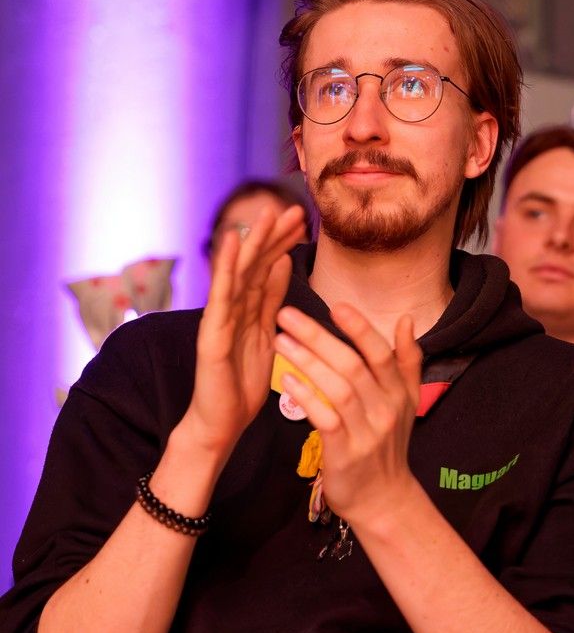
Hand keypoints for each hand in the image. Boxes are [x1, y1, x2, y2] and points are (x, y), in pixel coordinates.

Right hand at [177, 205, 305, 455]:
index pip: (268, 269)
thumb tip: (283, 263)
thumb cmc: (241, 383)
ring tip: (263, 214)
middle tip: (292, 208)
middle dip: (272, 236)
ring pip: (236, 275)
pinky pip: (220, 298)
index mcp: (248, 310)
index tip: (303, 220)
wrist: (220, 424)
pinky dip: (224, 269)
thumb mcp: (267, 335)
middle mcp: (231, 309)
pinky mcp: (211, 336)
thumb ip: (271, 301)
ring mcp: (219, 320)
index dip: (284, 243)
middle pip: (253, 265)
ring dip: (250, 243)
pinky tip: (230, 243)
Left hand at [274, 303, 423, 523]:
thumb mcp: (406, 402)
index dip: (359, 327)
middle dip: (318, 336)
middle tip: (286, 315)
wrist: (383, 499)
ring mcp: (367, 432)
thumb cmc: (387, 445)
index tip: (335, 305)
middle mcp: (386, 408)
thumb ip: (407, 360)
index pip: (380, 352)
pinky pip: (326, 419)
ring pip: (338, 388)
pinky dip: (307, 398)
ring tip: (279, 341)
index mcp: (399, 392)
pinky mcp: (345, 453)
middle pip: (353, 365)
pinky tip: (287, 381)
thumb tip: (406, 319)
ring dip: (307, 361)